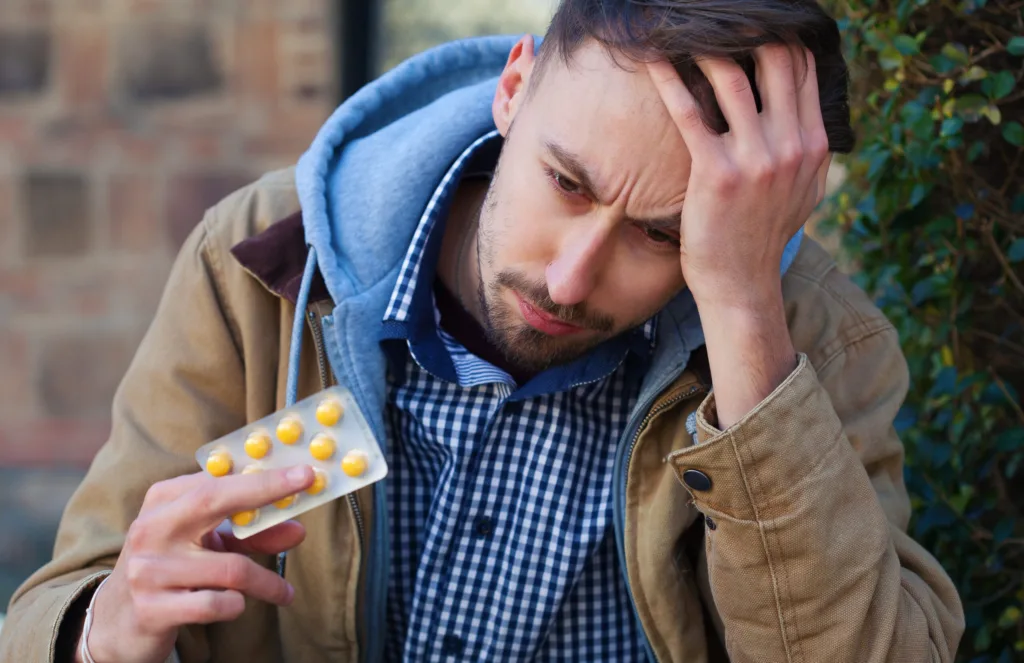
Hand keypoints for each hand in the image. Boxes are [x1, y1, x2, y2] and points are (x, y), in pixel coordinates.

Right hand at [79, 466, 314, 662]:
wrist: (116, 621)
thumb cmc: (172, 569)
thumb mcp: (207, 544)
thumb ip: (249, 533)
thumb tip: (297, 529)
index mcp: (164, 500)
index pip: (219, 480)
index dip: (264, 477)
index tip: (305, 474)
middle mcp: (151, 528)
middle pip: (215, 502)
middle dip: (266, 497)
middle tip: (306, 512)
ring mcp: (148, 569)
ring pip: (229, 568)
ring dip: (266, 582)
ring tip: (283, 593)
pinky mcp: (151, 609)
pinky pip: (215, 603)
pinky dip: (236, 605)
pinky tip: (236, 605)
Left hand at [647, 46, 831, 308]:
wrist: (741, 281)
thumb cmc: (763, 233)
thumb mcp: (804, 190)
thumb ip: (808, 146)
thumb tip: (807, 107)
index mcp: (814, 143)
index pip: (803, 68)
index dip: (779, 36)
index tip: (752, 23)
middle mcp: (791, 145)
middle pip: (776, 60)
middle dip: (748, 31)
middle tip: (718, 20)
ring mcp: (756, 158)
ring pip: (733, 78)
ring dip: (706, 47)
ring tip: (684, 31)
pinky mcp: (716, 173)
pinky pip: (690, 112)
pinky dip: (670, 79)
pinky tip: (654, 60)